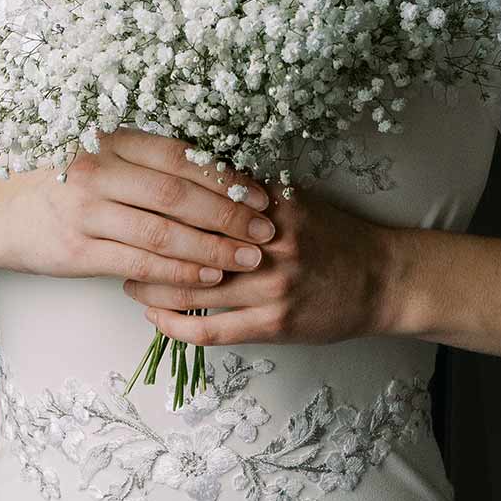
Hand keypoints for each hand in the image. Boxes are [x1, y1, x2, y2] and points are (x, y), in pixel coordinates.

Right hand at [0, 126, 276, 289]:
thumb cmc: (57, 183)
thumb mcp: (98, 155)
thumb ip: (146, 161)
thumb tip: (217, 175)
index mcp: (110, 140)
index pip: (181, 157)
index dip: (226, 177)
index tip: (260, 194)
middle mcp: (98, 171)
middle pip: (179, 195)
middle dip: (230, 215)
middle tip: (266, 230)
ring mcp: (86, 211)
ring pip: (165, 233)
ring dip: (213, 249)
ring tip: (248, 259)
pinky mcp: (78, 251)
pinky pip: (140, 263)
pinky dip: (179, 273)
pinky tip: (208, 279)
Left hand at [123, 178, 397, 348]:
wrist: (381, 279)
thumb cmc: (332, 236)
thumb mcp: (295, 200)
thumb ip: (249, 190)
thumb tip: (191, 170)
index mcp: (270, 207)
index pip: (201, 201)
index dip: (160, 203)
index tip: (133, 202)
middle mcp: (270, 244)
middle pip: (188, 245)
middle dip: (146, 247)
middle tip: (120, 244)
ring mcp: (273, 287)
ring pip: (192, 289)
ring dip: (152, 288)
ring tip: (130, 283)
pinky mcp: (275, 325)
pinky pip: (211, 330)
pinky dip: (177, 327)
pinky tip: (157, 319)